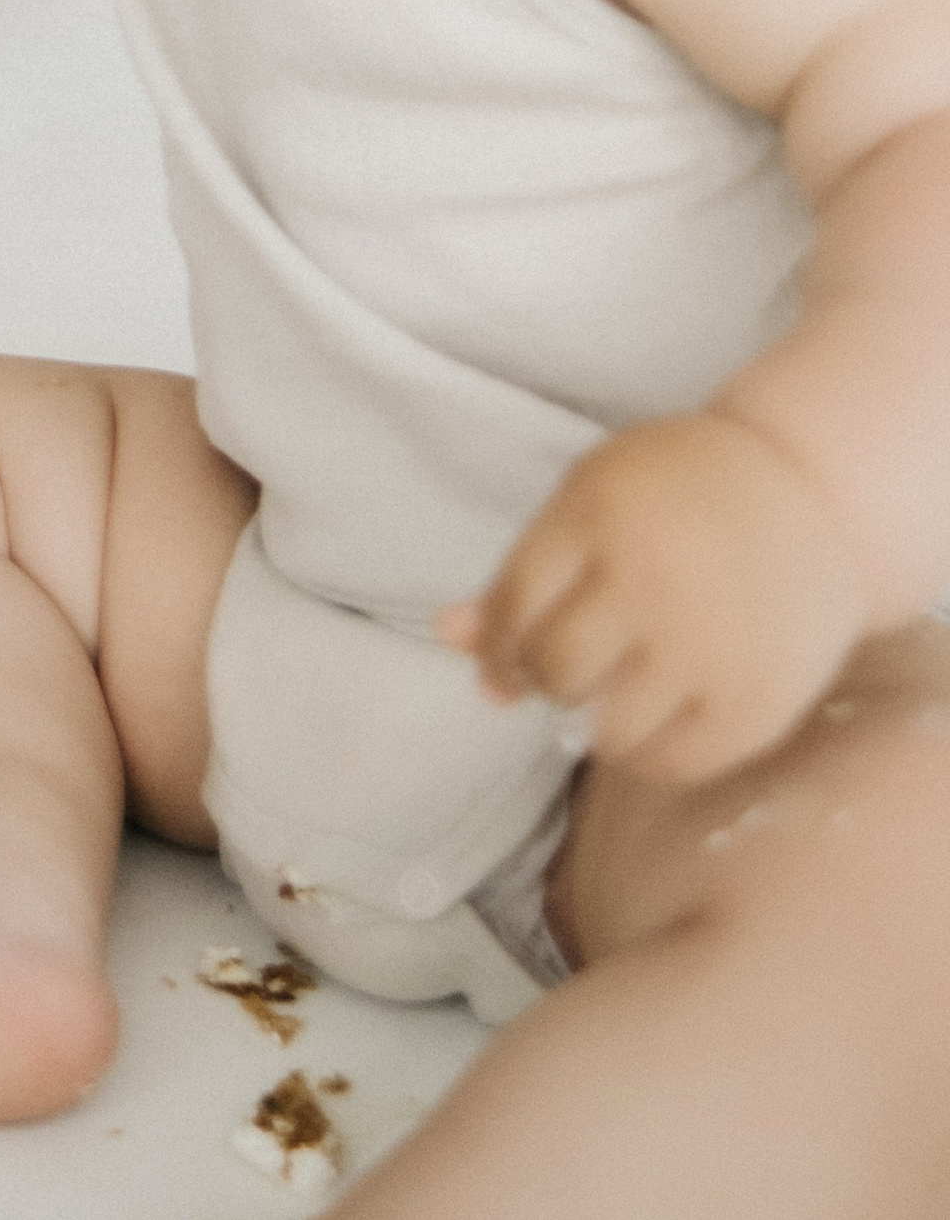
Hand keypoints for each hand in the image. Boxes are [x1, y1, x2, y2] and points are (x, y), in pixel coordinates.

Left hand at [440, 411, 872, 783]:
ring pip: (605, 729)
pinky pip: (669, 765)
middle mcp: (653, 582)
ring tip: (609, 689)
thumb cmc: (678, 492)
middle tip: (563, 668)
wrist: (811, 497)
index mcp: (599, 517)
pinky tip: (648, 717)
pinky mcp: (754, 704)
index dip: (494, 646)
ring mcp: (708, 647)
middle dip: (544, 677)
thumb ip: (521, 569)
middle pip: (555, 671)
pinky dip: (644, 754)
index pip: (512, 608)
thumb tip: (446, 635)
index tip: (504, 659)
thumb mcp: (591, 496)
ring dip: (590, 720)